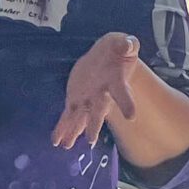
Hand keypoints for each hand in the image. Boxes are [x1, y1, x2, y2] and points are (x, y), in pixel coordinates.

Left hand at [54, 32, 140, 150]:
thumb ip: (127, 44)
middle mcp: (102, 95)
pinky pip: (68, 115)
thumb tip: (128, 43)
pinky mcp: (75, 99)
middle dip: (94, 124)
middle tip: (91, 140)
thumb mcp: (124, 43)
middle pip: (99, 111)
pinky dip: (62, 128)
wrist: (107, 58)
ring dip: (74, 131)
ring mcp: (88, 99)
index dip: (127, 104)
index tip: (131, 116)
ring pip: (81, 117)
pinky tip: (56, 141)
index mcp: (116, 82)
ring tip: (67, 145)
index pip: (122, 94)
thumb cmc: (118, 50)